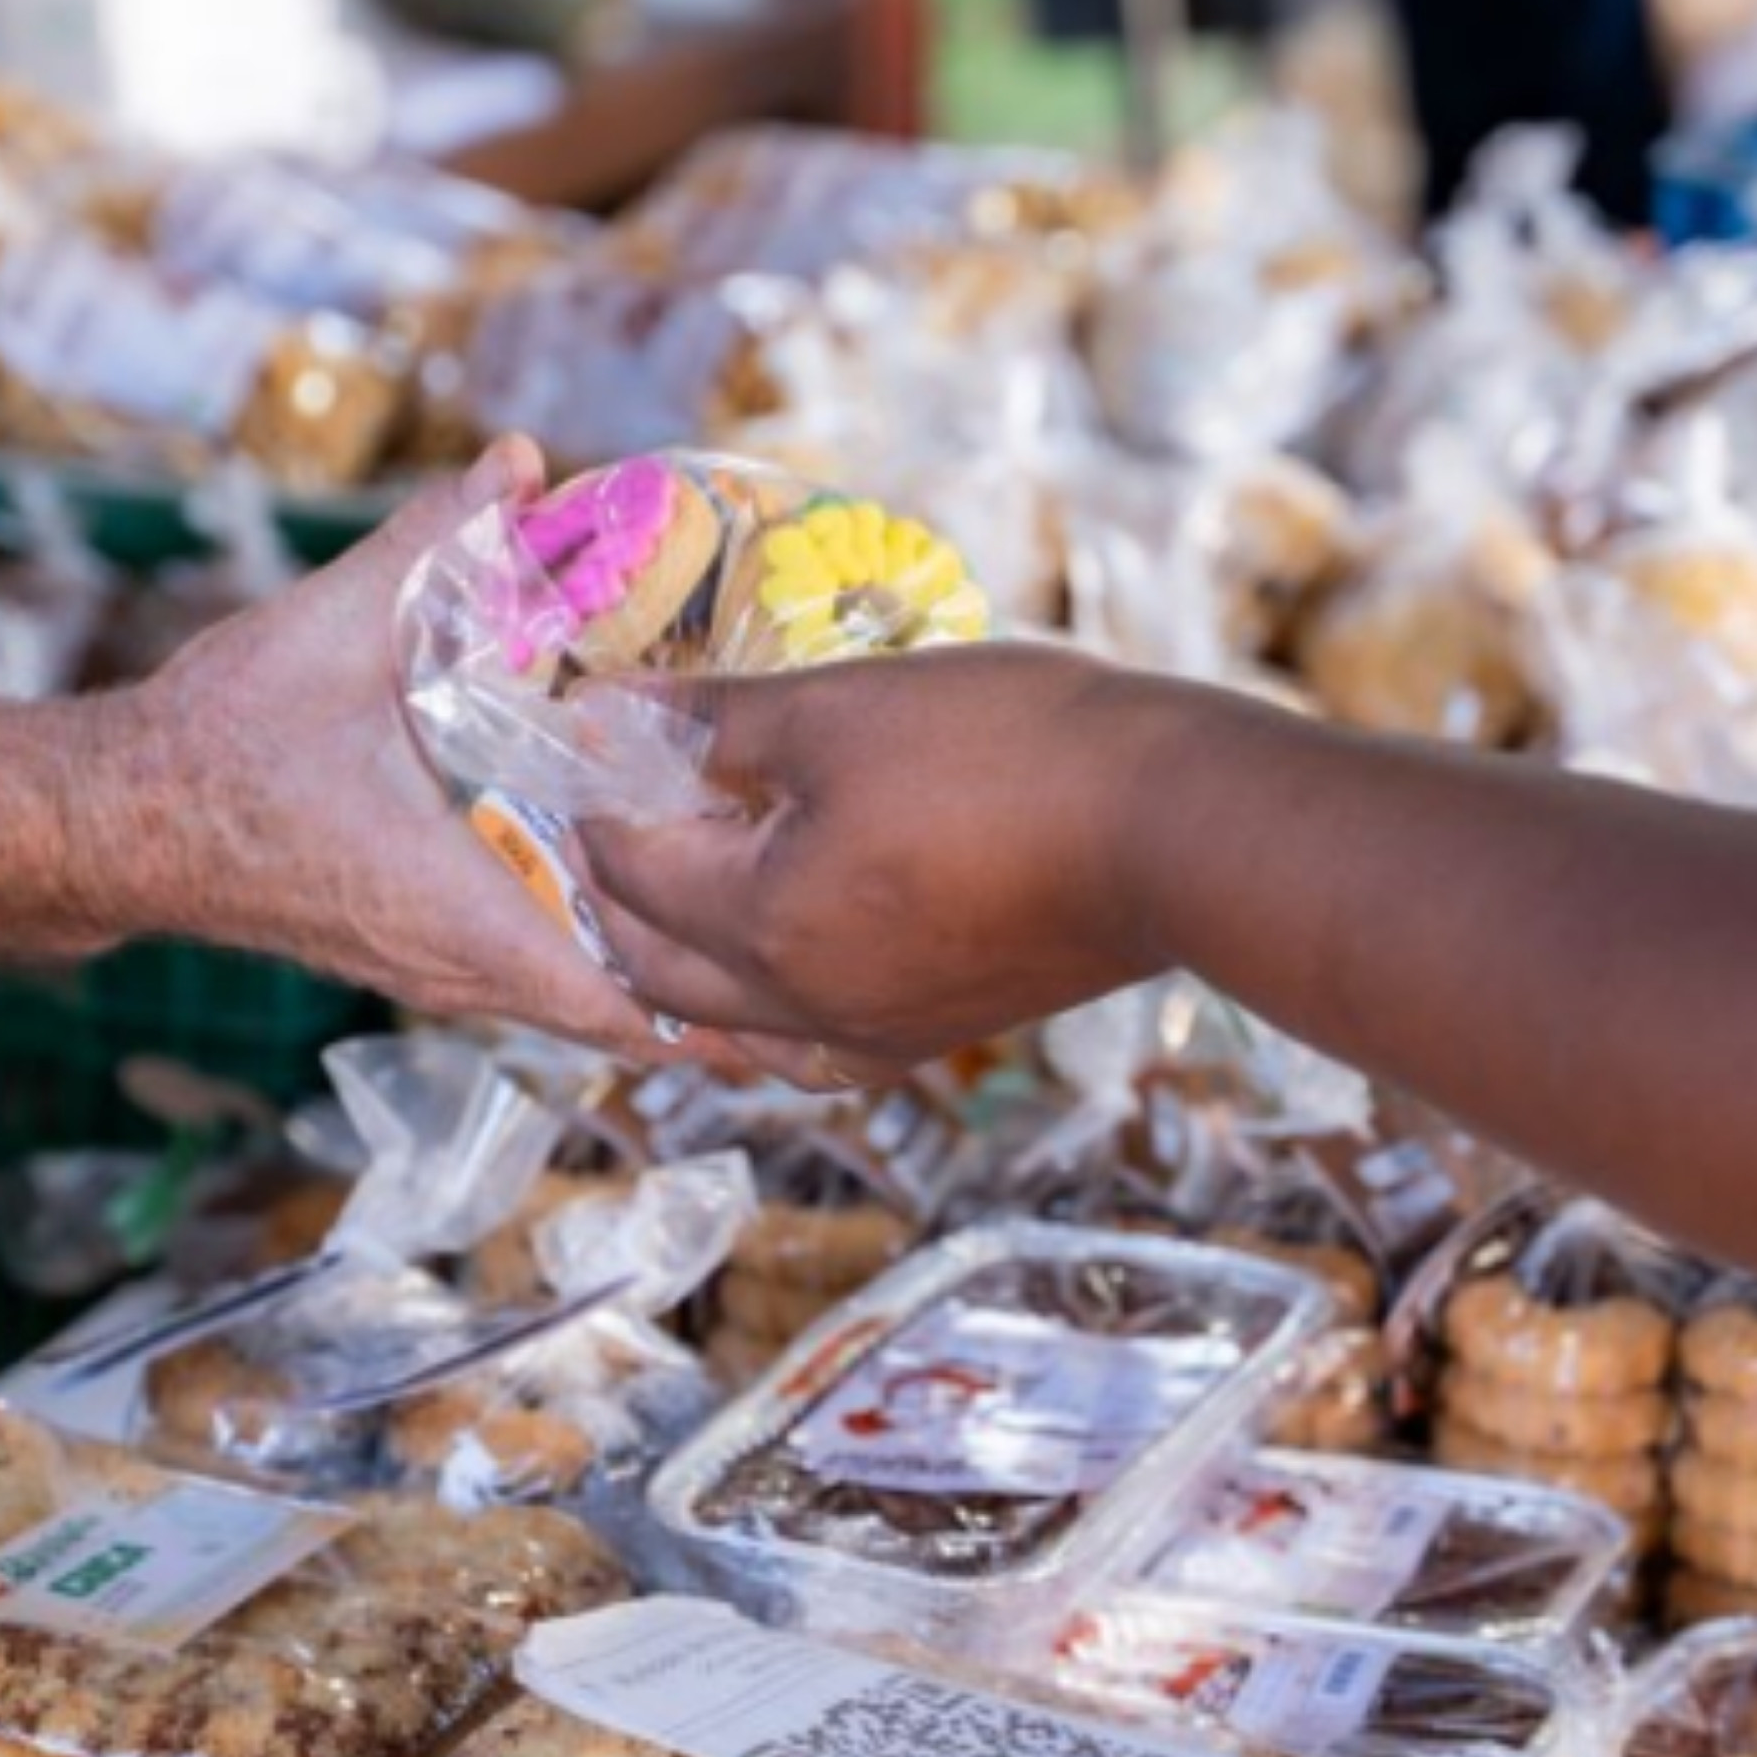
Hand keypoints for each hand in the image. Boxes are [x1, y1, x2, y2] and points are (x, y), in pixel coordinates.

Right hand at [123, 445, 772, 1063]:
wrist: (119, 818)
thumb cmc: (219, 744)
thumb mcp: (332, 627)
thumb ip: (435, 541)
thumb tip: (519, 459)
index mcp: (456, 909)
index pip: (615, 998)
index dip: (718, 1002)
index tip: (806, 967)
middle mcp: (455, 963)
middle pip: (620, 1016)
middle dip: (718, 991)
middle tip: (822, 944)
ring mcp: (434, 969)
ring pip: (577, 1001)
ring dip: (662, 975)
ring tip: (767, 938)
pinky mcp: (415, 950)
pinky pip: (535, 977)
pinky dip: (601, 956)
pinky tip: (656, 905)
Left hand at [576, 644, 1186, 1066]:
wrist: (1171, 830)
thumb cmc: (1009, 752)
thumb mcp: (843, 709)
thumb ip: (716, 720)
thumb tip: (612, 708)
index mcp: (762, 922)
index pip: (630, 872)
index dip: (593, 802)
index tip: (585, 744)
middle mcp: (803, 1005)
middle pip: (655, 967)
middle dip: (612, 892)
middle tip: (605, 815)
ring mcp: (873, 1034)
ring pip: (729, 1023)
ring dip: (679, 961)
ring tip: (675, 886)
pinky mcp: (936, 1036)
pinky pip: (810, 1049)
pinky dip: (763, 1013)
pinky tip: (773, 966)